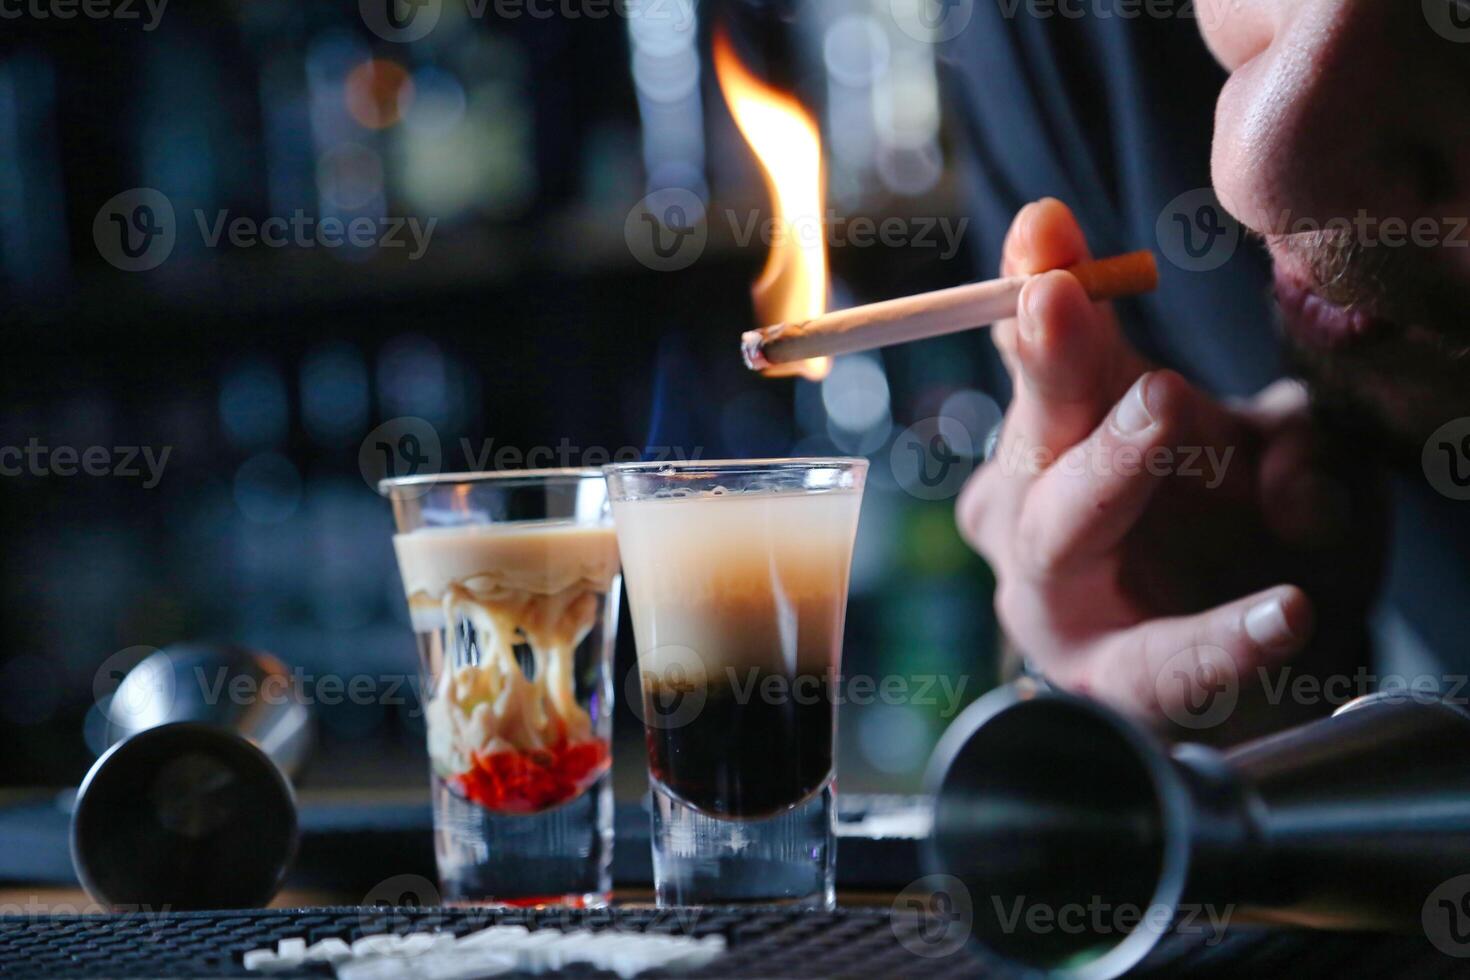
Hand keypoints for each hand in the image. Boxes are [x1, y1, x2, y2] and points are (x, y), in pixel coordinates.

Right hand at [957, 199, 1385, 741]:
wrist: (1263, 655)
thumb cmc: (1245, 531)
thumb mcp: (1274, 452)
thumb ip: (1281, 434)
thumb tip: (1286, 455)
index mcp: (1066, 431)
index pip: (1039, 351)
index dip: (1033, 284)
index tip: (1044, 230)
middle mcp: (1034, 506)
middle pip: (1030, 432)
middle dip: (1044, 362)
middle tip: (1056, 299)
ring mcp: (1055, 596)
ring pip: (1059, 534)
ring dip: (1105, 468)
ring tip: (1164, 405)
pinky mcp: (1111, 679)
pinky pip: (1162, 659)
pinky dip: (1221, 636)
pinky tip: (1286, 612)